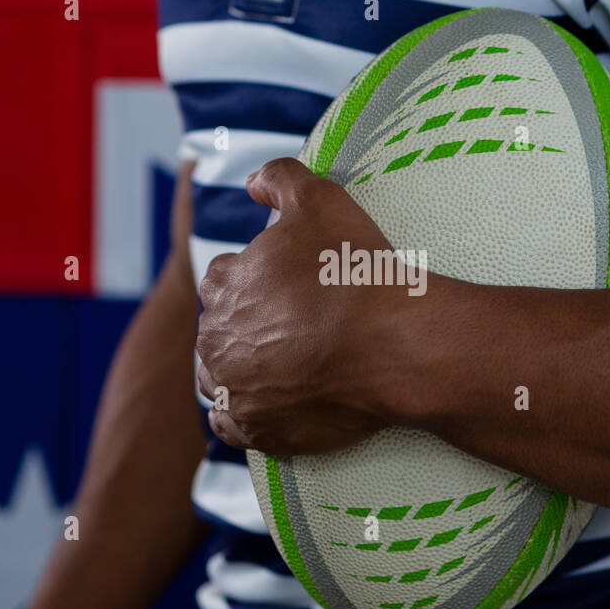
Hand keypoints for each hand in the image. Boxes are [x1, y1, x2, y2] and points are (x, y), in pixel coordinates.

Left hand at [195, 158, 400, 454]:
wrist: (393, 345)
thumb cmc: (356, 272)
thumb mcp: (319, 199)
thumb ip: (279, 178)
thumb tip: (251, 182)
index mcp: (223, 285)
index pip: (223, 279)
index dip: (254, 279)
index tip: (286, 286)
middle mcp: (216, 339)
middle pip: (219, 329)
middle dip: (246, 325)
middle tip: (291, 327)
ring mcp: (234, 389)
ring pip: (218, 377)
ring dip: (239, 369)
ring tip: (279, 363)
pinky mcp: (256, 429)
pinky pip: (230, 424)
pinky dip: (244, 414)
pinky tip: (268, 403)